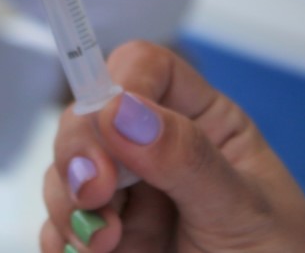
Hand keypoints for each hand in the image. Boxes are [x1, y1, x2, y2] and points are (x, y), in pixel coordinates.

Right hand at [41, 41, 304, 252]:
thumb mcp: (245, 208)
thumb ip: (187, 160)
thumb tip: (122, 110)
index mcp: (204, 123)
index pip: (148, 70)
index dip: (121, 83)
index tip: (110, 125)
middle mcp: (157, 153)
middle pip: (90, 116)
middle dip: (80, 149)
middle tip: (94, 191)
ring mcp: (128, 200)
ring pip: (67, 172)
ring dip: (69, 201)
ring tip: (105, 245)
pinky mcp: (107, 243)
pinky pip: (60, 227)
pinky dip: (60, 240)